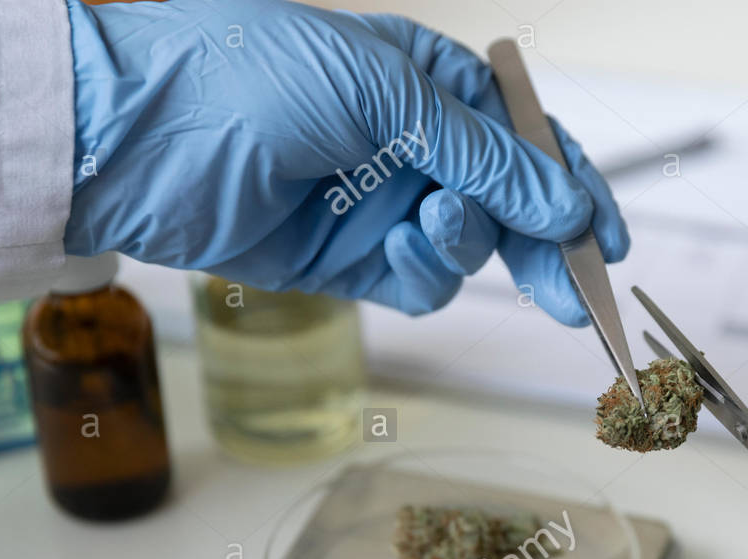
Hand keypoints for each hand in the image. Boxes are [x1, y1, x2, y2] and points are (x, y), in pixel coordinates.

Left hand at [63, 0, 627, 323]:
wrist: (139, 139)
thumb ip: (484, 156)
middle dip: (545, 247)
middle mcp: (413, 146)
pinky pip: (420, 283)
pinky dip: (422, 272)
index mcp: (429, 81)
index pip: (526, 139)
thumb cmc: (252, 76)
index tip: (607, 237)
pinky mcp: (352, 262)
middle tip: (577, 293)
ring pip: (470, 248)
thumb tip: (564, 204)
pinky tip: (396, 247)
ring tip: (431, 224)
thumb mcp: (387, 94)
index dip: (573, 186)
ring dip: (466, 243)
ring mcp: (384, 206)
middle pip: (511, 206)